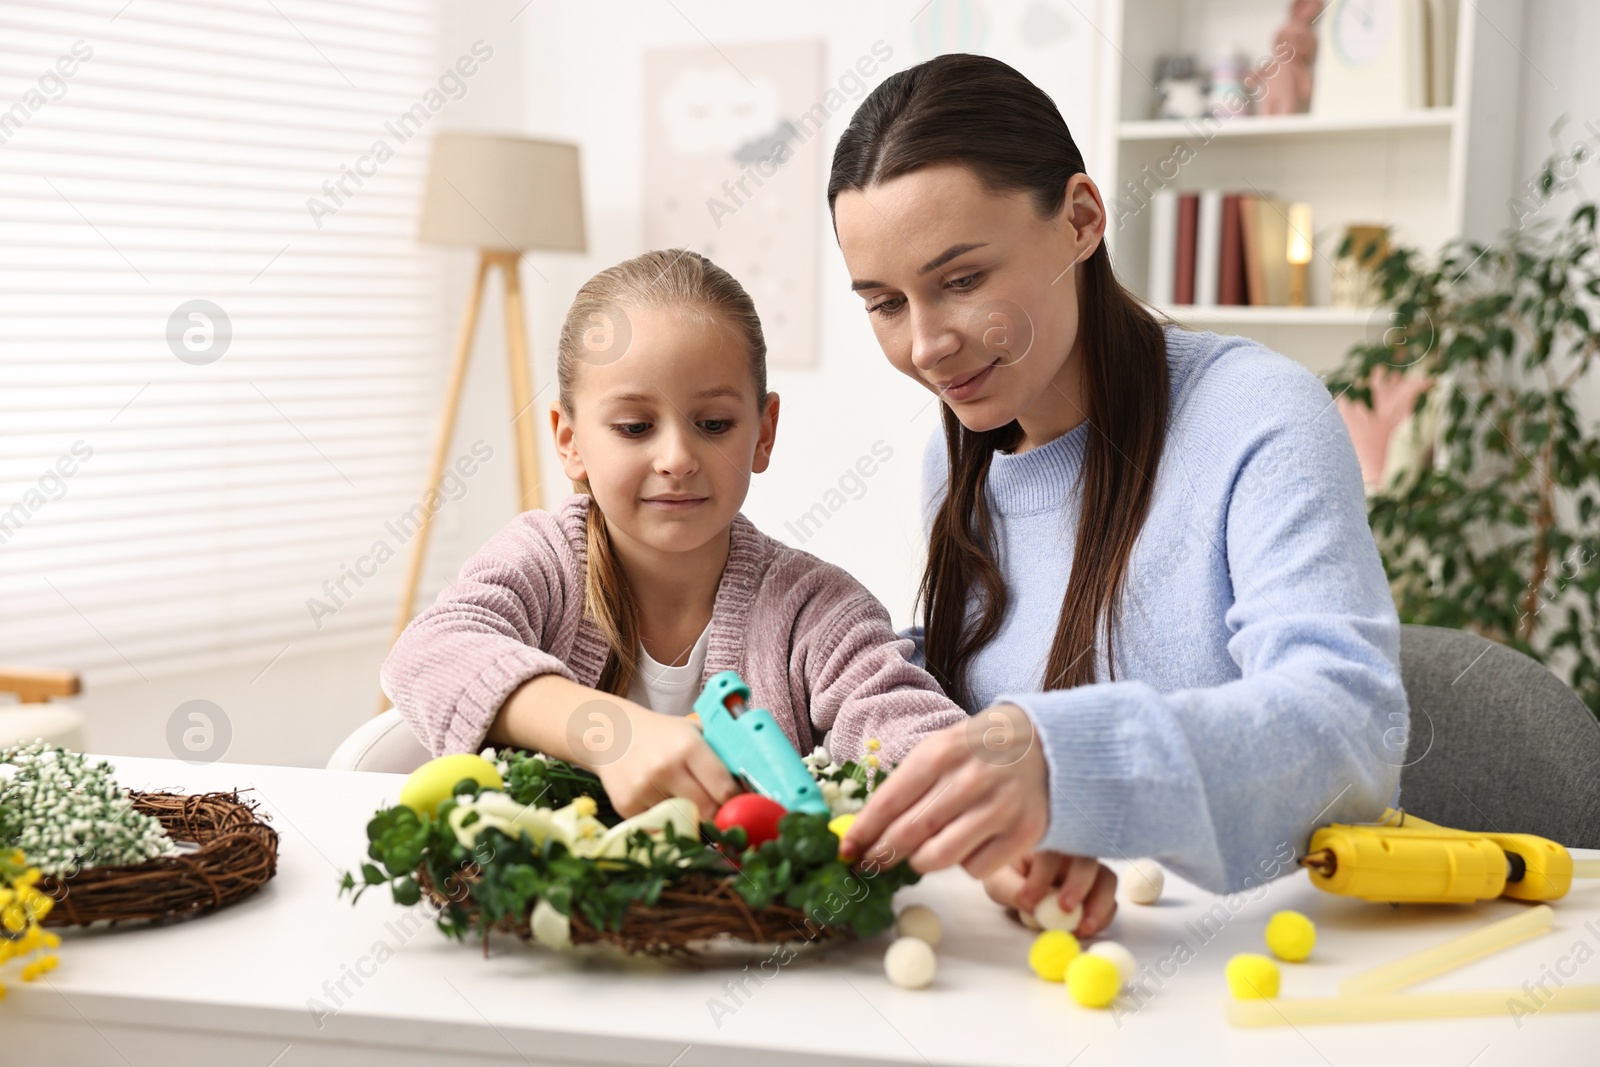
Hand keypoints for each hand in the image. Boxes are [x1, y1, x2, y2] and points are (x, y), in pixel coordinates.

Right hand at [588, 705, 738, 820]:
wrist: (612, 734)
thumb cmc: (662, 735)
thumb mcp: (694, 732)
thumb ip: (720, 755)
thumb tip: (750, 788)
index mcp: (689, 747)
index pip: (724, 788)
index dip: (736, 802)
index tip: (741, 806)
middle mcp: (666, 768)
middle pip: (706, 812)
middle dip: (717, 817)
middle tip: (721, 815)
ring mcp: (644, 788)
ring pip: (682, 822)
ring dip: (691, 820)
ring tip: (688, 804)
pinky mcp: (626, 806)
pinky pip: (658, 827)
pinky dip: (666, 822)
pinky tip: (662, 803)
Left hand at [841, 703, 1047, 877]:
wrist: (1049, 744)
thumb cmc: (981, 750)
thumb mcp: (942, 748)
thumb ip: (908, 783)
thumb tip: (866, 828)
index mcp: (940, 753)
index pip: (888, 801)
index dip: (862, 832)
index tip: (845, 851)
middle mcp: (969, 780)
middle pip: (908, 834)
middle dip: (881, 855)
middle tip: (870, 864)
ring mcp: (999, 808)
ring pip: (938, 858)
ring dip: (920, 862)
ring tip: (921, 853)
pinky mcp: (1024, 834)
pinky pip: (976, 869)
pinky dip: (965, 865)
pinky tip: (969, 845)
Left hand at [982, 851, 1118, 938]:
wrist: (1017, 883)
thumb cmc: (1008, 875)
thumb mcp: (999, 881)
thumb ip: (1011, 889)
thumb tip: (1031, 903)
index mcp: (1045, 842)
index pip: (1050, 852)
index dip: (1042, 876)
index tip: (1028, 901)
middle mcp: (1071, 852)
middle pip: (1087, 860)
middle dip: (1079, 885)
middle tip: (1065, 908)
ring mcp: (1088, 871)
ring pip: (1106, 878)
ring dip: (1099, 903)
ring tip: (1084, 926)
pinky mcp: (1097, 890)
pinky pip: (1111, 900)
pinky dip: (1103, 916)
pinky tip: (1083, 929)